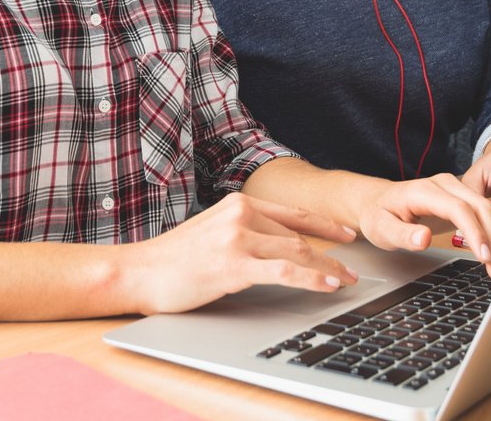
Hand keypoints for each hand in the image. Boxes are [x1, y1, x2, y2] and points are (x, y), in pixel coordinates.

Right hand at [127, 193, 357, 314]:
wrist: (139, 271)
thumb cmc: (173, 259)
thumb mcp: (213, 234)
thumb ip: (245, 233)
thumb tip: (279, 248)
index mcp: (238, 203)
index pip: (293, 213)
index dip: (325, 225)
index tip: (347, 234)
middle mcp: (241, 213)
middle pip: (298, 236)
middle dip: (329, 255)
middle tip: (351, 271)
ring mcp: (237, 237)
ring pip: (297, 252)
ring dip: (327, 269)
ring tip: (345, 281)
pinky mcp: (234, 264)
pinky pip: (285, 272)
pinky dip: (312, 279)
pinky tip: (327, 286)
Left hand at [357, 173, 490, 280]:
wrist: (378, 201)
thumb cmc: (379, 214)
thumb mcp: (380, 227)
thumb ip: (401, 234)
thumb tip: (423, 239)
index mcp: (426, 189)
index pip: (459, 208)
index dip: (475, 232)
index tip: (484, 256)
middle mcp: (447, 185)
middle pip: (482, 207)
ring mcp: (459, 190)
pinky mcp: (466, 200)